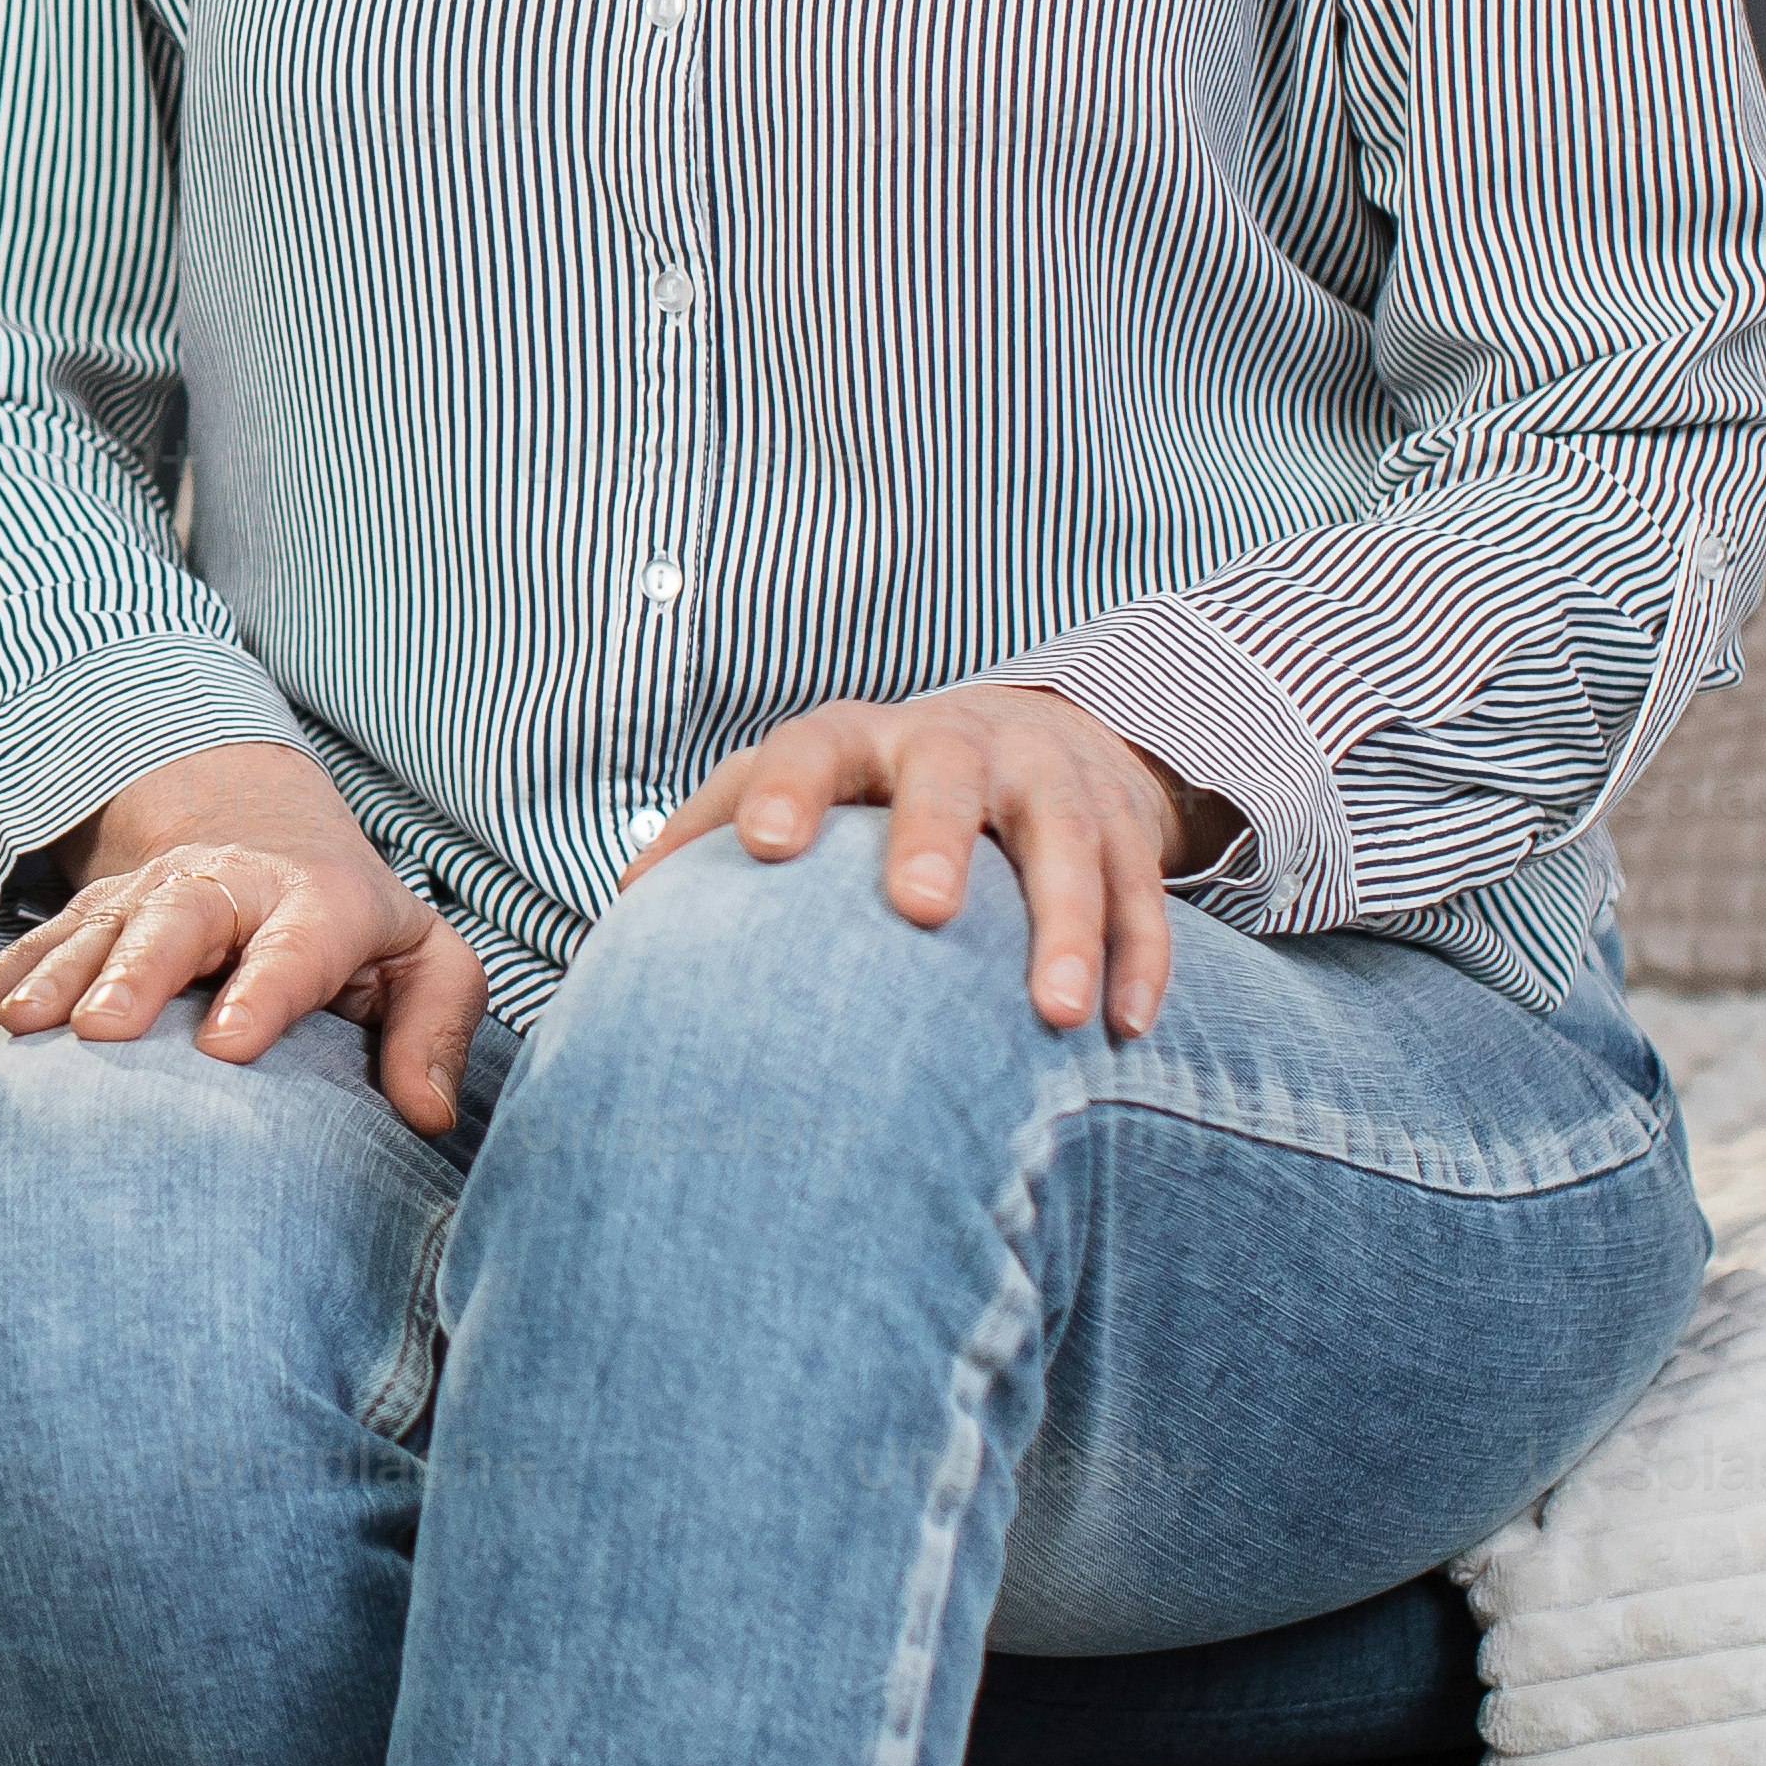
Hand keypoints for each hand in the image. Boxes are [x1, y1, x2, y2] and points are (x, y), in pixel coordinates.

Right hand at [0, 739, 484, 1137]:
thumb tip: (429, 1115)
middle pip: (176, 924)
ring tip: (17, 1035)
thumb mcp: (427, 964)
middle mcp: (225, 892)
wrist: (268, 838)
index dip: (263, 993)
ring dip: (48, 980)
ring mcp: (148, 900)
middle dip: (135, 974)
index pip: (295, 949)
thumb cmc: (360, 930)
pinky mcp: (94, 919)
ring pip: (93, 933)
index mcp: (317, 906)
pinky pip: (35, 949)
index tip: (228, 1047)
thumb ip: (436, 1031)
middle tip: (99, 1032)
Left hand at [611, 685, 1232, 1037]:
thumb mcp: (798, 786)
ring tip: (1054, 1015)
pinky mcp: (1121, 826)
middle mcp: (955, 746)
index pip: (810, 748)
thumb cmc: (871, 791)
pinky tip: (1127, 1030)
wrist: (1028, 735)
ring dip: (1065, 924)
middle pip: (948, 777)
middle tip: (923, 911)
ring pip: (1064, 839)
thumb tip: (626, 906)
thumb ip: (712, 832)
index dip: (785, 790)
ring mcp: (1047, 781)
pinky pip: (1139, 890)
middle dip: (936, 838)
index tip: (763, 848)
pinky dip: (1139, 956)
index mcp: (857, 741)